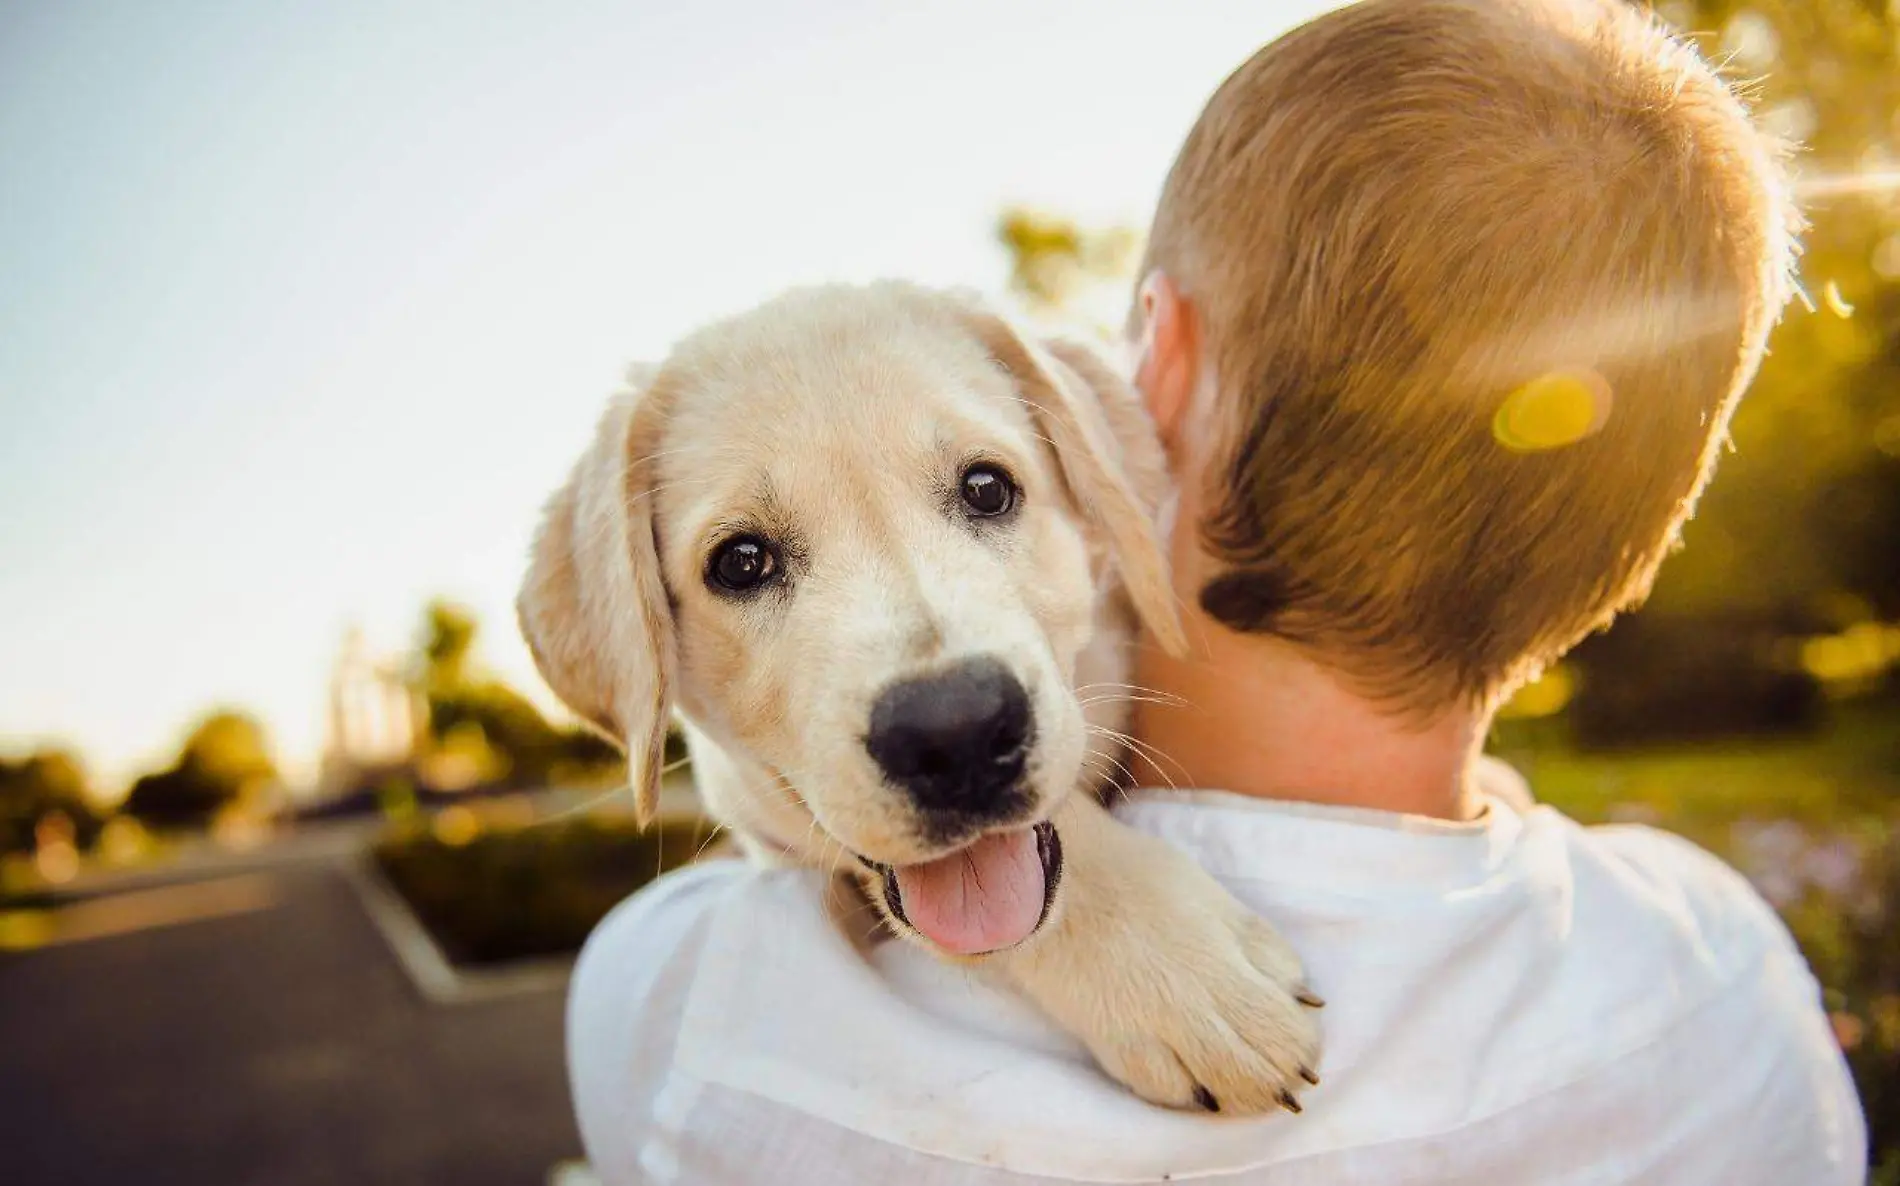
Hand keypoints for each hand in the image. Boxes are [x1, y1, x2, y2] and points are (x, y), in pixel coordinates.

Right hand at [993, 793, 1322, 1113]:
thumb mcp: (1212, 897)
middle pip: (1259, 1069)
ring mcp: (1151, 1030)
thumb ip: (1259, 947)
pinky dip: (1186, 1091)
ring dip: (1239, 1094)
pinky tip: (1191, 1082)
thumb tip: (1303, 997)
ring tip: (1240, 1082)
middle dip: (1278, 1077)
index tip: (1299, 1037)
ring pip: (1217, 1091)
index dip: (1302, 1043)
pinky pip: (1163, 1091)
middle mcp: (1194, 1003)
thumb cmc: (1132, 875)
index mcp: (1223, 959)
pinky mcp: (1112, 1045)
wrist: (1046, 881)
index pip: (1288, 1027)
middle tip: (1279, 1072)